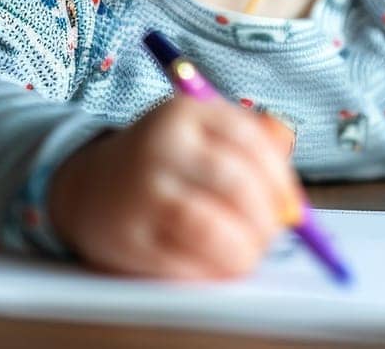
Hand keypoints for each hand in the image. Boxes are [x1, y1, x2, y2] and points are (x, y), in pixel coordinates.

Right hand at [48, 96, 301, 278]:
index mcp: (185, 112)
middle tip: (273, 235)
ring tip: (248, 255)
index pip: (250, 142)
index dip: (281, 180)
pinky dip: (212, 271)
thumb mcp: (204, 132)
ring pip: (211, 229)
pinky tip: (217, 267)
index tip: (294, 208)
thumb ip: (254, 139)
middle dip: (267, 219)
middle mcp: (161, 147)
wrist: (91, 185)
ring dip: (243, 250)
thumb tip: (289, 164)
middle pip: (237, 185)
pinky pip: (183, 263)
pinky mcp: (127, 237)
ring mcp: (140, 193)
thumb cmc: (167, 160)